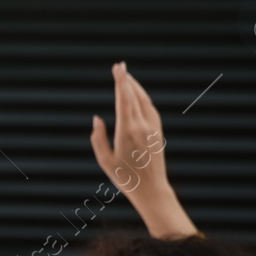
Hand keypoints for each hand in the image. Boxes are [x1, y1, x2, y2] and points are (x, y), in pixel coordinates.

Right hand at [90, 62, 197, 237]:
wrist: (152, 189)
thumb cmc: (125, 177)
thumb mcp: (104, 160)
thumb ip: (97, 137)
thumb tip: (97, 118)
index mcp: (126, 131)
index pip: (124, 99)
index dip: (121, 82)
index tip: (118, 68)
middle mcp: (141, 126)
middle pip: (134, 96)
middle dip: (126, 79)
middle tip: (120, 66)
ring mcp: (152, 128)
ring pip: (144, 100)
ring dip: (136, 87)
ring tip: (127, 77)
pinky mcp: (158, 132)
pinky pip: (150, 109)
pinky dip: (143, 98)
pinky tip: (138, 95)